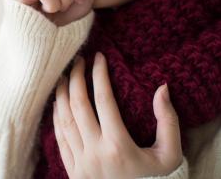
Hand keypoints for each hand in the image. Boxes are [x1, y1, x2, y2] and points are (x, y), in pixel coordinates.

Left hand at [53, 52, 182, 178]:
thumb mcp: (169, 155)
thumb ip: (168, 121)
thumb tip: (162, 88)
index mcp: (118, 145)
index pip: (103, 99)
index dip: (99, 74)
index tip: (98, 57)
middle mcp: (95, 152)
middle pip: (78, 105)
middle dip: (76, 78)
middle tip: (77, 61)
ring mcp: (80, 162)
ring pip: (64, 120)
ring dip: (61, 94)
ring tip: (64, 76)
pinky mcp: (72, 171)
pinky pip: (59, 138)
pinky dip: (55, 118)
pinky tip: (57, 103)